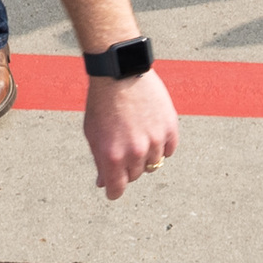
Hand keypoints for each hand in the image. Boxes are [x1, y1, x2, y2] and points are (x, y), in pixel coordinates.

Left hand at [83, 70, 179, 200]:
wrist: (120, 72)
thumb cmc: (102, 102)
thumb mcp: (93, 134)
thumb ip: (100, 161)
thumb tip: (104, 183)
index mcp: (112, 156)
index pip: (117, 189)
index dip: (114, 190)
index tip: (113, 189)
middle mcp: (135, 152)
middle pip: (136, 176)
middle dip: (128, 167)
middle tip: (123, 149)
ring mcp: (155, 140)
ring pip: (153, 164)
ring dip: (145, 156)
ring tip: (136, 135)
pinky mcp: (169, 127)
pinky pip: (169, 150)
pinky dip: (162, 146)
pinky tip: (152, 133)